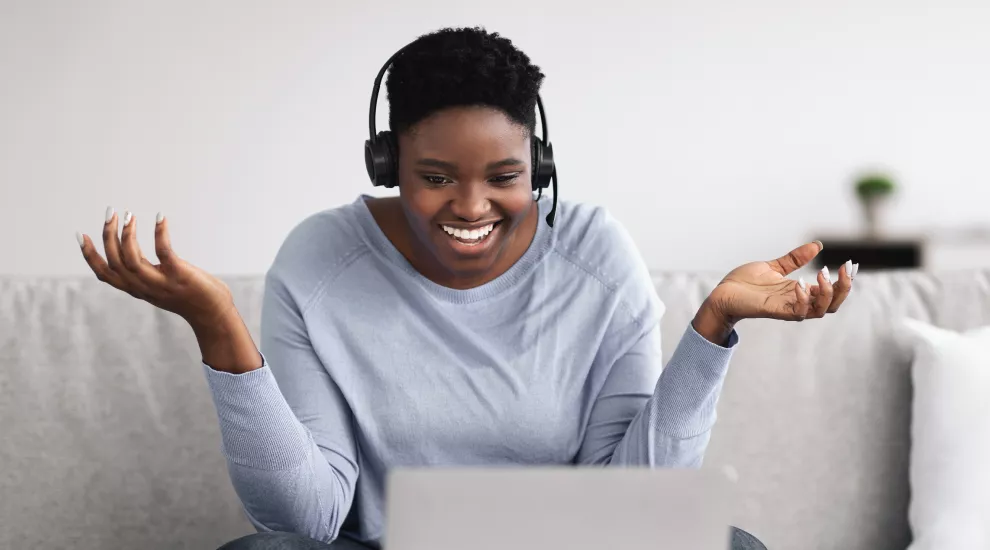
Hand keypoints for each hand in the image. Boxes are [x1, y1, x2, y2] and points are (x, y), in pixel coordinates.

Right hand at [78, 208, 233, 328]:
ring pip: (132, 258)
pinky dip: (159, 233)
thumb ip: (144, 276)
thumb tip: (132, 258)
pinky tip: (160, 217)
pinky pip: (163, 251)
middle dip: (108, 235)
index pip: (105, 274)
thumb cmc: (189, 296)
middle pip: (115, 261)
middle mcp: (144, 287)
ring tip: (128, 215)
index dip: (90, 256)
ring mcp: (161, 283)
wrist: (213, 314)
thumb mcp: (159, 288)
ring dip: (127, 234)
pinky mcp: (179, 275)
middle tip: (110, 213)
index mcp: (137, 289)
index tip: (81, 235)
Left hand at [693, 241, 854, 342]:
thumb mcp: (775, 267)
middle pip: (832, 304)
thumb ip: (795, 259)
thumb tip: (817, 245)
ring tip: (822, 274)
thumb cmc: (745, 283)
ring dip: (827, 293)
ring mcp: (787, 308)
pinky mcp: (775, 311)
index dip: (844, 281)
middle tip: (841, 270)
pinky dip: (803, 299)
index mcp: (799, 292)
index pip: (830, 292)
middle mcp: (797, 302)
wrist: (722, 293)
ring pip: (821, 310)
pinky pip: (798, 313)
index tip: (851, 264)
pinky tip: (799, 284)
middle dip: (843, 288)